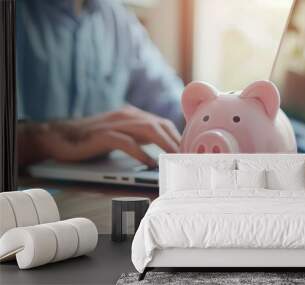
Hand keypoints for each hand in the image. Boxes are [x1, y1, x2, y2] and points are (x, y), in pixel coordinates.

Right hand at [18, 106, 180, 166]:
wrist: (61, 138)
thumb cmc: (93, 141)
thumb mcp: (122, 137)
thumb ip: (140, 140)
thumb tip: (161, 154)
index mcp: (133, 115)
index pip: (163, 124)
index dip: (177, 138)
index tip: (189, 152)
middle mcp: (127, 115)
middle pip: (159, 125)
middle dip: (176, 142)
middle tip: (187, 158)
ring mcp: (115, 123)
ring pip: (147, 130)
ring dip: (164, 145)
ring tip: (175, 159)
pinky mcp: (102, 135)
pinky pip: (126, 143)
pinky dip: (140, 153)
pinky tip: (148, 163)